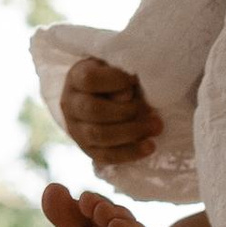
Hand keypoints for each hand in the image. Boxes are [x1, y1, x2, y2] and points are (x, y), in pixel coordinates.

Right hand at [61, 55, 161, 170]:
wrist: (99, 99)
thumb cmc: (113, 80)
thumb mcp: (116, 70)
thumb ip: (121, 79)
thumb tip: (126, 96)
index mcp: (76, 78)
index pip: (89, 79)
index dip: (115, 80)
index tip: (134, 81)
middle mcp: (70, 104)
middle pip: (93, 110)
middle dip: (126, 111)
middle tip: (151, 111)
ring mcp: (76, 129)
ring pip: (99, 135)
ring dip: (131, 133)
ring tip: (156, 128)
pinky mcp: (87, 149)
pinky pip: (106, 156)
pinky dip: (130, 153)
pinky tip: (150, 146)